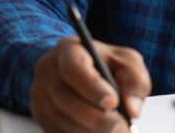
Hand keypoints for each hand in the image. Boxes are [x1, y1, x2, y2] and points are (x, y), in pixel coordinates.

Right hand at [30, 35, 151, 132]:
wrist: (83, 69)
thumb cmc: (105, 63)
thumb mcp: (126, 61)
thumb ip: (134, 80)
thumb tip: (133, 110)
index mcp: (68, 50)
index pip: (74, 68)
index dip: (92, 87)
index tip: (113, 103)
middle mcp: (48, 70)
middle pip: (65, 98)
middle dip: (95, 118)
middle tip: (120, 128)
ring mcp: (39, 94)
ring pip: (60, 118)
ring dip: (88, 131)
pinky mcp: (39, 114)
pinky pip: (56, 129)